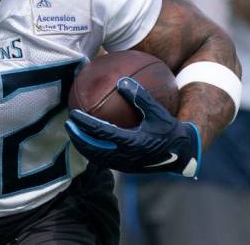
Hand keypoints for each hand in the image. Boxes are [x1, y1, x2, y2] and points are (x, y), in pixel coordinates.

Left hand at [65, 77, 200, 176]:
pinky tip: (89, 141)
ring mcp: (124, 165)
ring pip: (97, 157)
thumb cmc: (169, 130)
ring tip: (74, 133)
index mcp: (131, 142)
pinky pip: (104, 160)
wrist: (181, 154)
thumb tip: (122, 81)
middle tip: (68, 123)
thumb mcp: (157, 112)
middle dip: (78, 137)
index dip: (85, 124)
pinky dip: (94, 151)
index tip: (73, 114)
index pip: (101, 133)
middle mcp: (125, 156)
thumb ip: (139, 97)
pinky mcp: (126, 168)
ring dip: (83, 146)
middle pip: (93, 148)